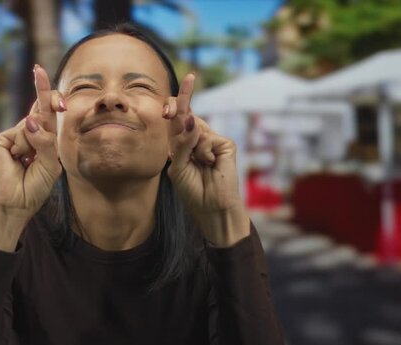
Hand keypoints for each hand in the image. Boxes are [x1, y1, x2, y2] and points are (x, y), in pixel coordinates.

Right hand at [0, 64, 63, 219]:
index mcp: (44, 140)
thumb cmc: (35, 187)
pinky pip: (20, 135)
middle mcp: (29, 134)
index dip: (52, 98)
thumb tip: (30, 120)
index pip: (49, 113)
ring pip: (32, 124)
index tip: (51, 81)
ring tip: (28, 162)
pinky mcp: (1, 140)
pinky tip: (17, 161)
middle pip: (39, 107)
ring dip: (36, 141)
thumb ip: (46, 143)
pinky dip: (23, 146)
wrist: (15, 204)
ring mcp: (15, 136)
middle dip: (42, 89)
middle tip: (38, 70)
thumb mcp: (50, 166)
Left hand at [164, 73, 248, 245]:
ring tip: (199, 164)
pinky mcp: (225, 144)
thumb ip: (180, 144)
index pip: (177, 118)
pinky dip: (203, 152)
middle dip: (182, 99)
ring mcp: (212, 139)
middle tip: (189, 80)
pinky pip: (206, 139)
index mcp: (182, 142)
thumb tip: (191, 119)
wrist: (211, 208)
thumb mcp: (178, 167)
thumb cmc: (192, 190)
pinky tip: (210, 165)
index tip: (182, 81)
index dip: (175, 102)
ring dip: (190, 144)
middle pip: (186, 113)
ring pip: (195, 128)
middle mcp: (197, 138)